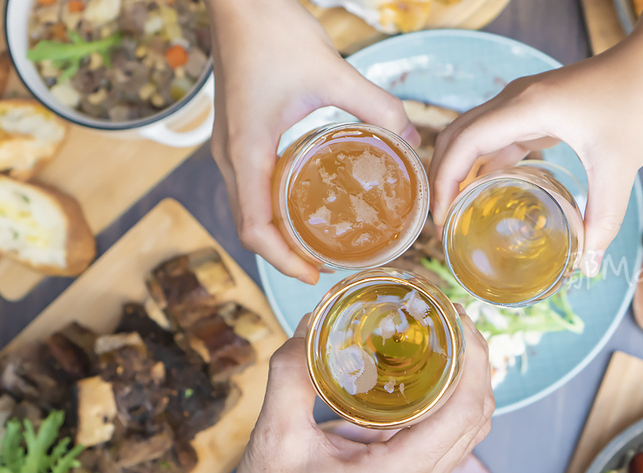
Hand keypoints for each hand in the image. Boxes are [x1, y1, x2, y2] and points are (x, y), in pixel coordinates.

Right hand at [207, 0, 418, 284]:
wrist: (238, 0)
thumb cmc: (273, 33)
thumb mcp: (333, 73)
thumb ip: (376, 106)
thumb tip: (414, 137)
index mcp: (246, 151)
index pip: (255, 228)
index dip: (283, 260)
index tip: (315, 275)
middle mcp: (230, 155)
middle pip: (248, 224)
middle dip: (283, 253)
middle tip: (323, 265)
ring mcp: (229, 144)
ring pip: (247, 206)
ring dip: (276, 231)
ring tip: (315, 242)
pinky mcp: (236, 131)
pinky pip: (250, 183)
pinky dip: (272, 204)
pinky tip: (305, 199)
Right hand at [229, 310, 493, 472]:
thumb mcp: (275, 439)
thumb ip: (291, 377)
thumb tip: (310, 324)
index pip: (464, 411)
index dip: (473, 358)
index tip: (457, 318)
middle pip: (476, 415)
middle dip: (473, 360)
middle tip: (449, 318)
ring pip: (467, 427)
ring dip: (465, 379)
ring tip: (442, 337)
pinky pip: (445, 436)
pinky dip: (446, 399)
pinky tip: (420, 372)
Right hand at [430, 0, 642, 275]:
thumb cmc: (639, 101)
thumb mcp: (620, 165)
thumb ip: (603, 216)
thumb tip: (591, 264)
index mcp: (526, 107)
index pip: (463, 142)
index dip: (444, 181)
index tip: (441, 218)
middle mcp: (515, 100)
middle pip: (456, 137)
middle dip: (441, 179)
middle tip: (442, 223)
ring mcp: (524, 103)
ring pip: (473, 137)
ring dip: (460, 171)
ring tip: (457, 213)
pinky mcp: (536, 110)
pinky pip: (497, 138)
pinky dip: (484, 165)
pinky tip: (488, 194)